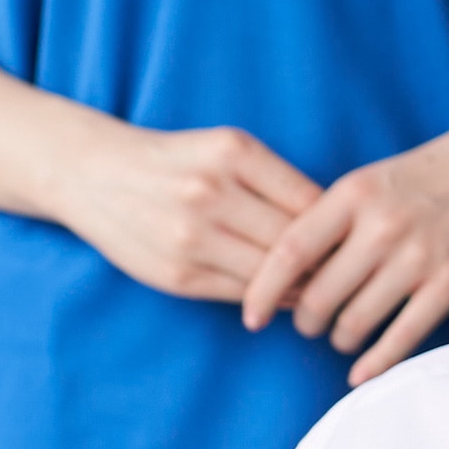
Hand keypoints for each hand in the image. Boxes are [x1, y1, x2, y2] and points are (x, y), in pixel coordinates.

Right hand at [50, 121, 325, 305]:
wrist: (95, 174)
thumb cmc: (176, 162)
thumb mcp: (226, 149)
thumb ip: (277, 182)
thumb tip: (335, 228)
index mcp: (233, 153)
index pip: (311, 201)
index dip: (339, 227)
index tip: (354, 240)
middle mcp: (211, 192)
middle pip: (293, 241)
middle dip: (326, 261)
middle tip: (348, 273)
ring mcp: (191, 237)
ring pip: (270, 274)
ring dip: (300, 286)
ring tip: (320, 289)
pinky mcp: (176, 275)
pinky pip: (239, 295)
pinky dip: (267, 299)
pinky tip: (281, 296)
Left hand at [242, 105, 448, 380]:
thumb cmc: (426, 176)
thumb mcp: (369, 182)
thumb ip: (331, 223)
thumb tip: (289, 278)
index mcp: (353, 194)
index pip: (290, 252)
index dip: (262, 291)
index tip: (250, 317)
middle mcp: (382, 225)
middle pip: (318, 296)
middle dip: (305, 322)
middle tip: (309, 324)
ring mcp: (418, 256)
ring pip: (354, 322)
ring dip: (340, 339)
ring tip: (341, 335)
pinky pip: (401, 337)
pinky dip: (375, 363)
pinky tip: (361, 373)